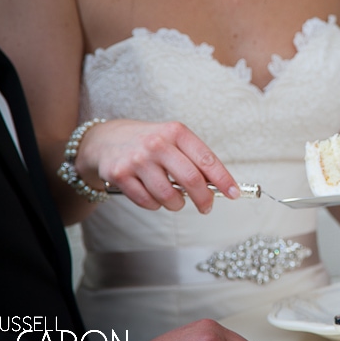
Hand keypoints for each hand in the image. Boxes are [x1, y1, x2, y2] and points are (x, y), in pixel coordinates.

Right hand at [77, 119, 239, 213]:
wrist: (104, 140)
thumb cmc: (148, 142)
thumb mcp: (173, 140)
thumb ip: (194, 159)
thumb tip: (220, 186)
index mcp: (176, 132)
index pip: (206, 160)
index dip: (224, 179)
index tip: (235, 193)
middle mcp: (157, 144)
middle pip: (191, 180)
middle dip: (204, 199)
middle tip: (207, 207)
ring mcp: (137, 160)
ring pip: (169, 196)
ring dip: (177, 204)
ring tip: (175, 198)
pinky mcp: (120, 175)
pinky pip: (148, 202)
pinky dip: (156, 205)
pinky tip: (154, 195)